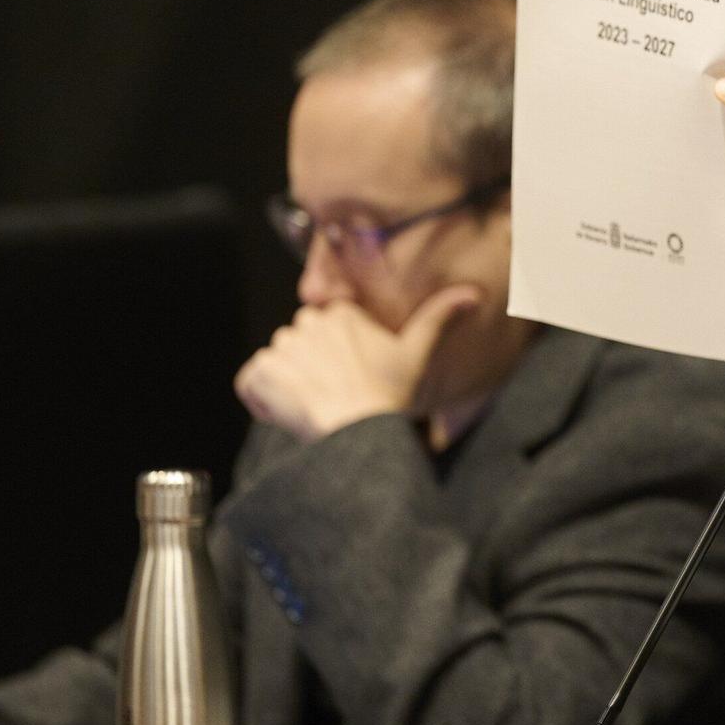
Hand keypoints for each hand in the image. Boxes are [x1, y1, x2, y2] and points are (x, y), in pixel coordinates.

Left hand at [233, 286, 478, 442]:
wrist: (358, 431)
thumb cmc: (388, 395)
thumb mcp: (417, 354)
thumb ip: (439, 318)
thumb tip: (473, 293)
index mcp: (341, 315)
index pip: (326, 329)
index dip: (336, 356)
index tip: (351, 377)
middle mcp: (306, 324)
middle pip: (299, 344)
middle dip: (309, 368)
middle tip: (334, 395)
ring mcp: (280, 349)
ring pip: (277, 363)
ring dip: (287, 384)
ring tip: (314, 407)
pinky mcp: (259, 374)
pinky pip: (251, 383)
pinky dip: (262, 400)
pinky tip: (287, 414)